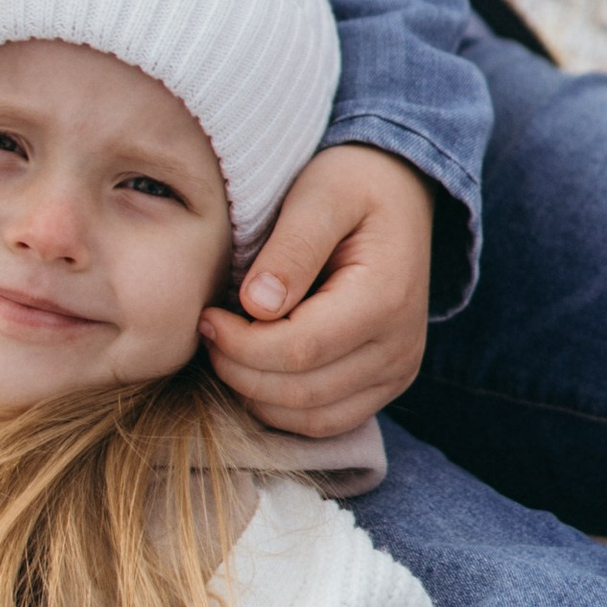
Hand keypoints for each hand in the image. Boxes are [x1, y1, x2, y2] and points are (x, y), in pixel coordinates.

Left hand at [198, 143, 435, 440]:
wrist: (399, 195)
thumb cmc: (353, 185)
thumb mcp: (320, 194)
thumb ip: (291, 248)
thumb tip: (256, 305)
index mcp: (385, 299)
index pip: (298, 350)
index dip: (240, 343)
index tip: (206, 315)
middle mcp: (399, 348)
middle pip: (301, 392)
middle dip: (240, 369)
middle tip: (208, 330)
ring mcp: (397, 373)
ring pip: (311, 417)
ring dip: (256, 393)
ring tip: (227, 347)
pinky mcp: (385, 385)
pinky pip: (326, 422)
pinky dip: (281, 409)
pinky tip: (254, 369)